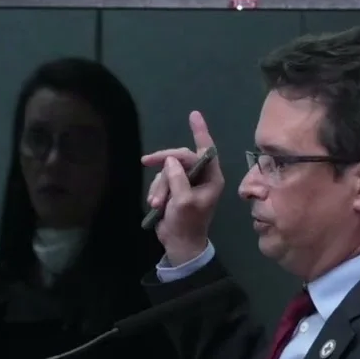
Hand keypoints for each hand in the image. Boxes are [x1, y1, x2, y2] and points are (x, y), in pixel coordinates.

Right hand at [141, 110, 223, 265]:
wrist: (178, 243)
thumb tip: (171, 160)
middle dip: (164, 163)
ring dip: (159, 186)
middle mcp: (201, 177)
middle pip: (181, 157)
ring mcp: (187, 182)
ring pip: (168, 170)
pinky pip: (161, 179)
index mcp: (212, 179)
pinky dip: (156, 190)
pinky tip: (155, 205)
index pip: (207, 150)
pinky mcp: (174, 189)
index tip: (193, 115)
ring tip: (157, 203)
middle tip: (147, 161)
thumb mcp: (184, 201)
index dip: (200, 132)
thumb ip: (178, 178)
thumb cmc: (187, 224)